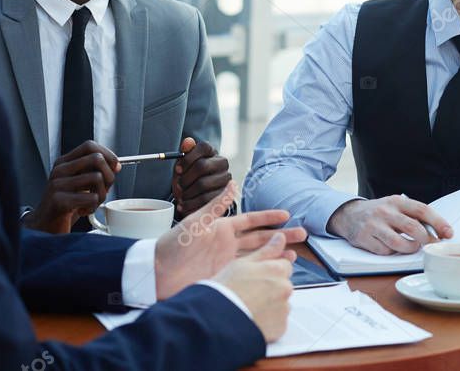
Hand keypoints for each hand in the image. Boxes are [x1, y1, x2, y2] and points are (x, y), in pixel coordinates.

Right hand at [23, 141, 119, 233]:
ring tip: (93, 203)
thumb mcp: (79, 183)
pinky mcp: (58, 200)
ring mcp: (57, 184)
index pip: (90, 145)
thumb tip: (115, 165)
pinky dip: (93, 207)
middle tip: (103, 189)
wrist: (44, 226)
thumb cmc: (65, 204)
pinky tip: (84, 210)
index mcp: (64, 162)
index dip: (108, 155)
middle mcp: (59, 170)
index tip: (114, 168)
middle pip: (97, 158)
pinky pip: (91, 197)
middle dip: (109, 176)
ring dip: (102, 195)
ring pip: (97, 178)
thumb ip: (94, 171)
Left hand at [155, 181, 306, 299]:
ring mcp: (227, 261)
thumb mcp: (196, 221)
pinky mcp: (224, 277)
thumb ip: (217, 204)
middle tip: (302, 234)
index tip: (287, 214)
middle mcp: (227, 244)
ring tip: (294, 256)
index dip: (269, 217)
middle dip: (282, 236)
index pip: (252, 220)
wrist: (157, 272)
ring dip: (276, 255)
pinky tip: (274, 273)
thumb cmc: (173, 244)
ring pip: (258, 256)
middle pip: (261, 238)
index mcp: (222, 228)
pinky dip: (263, 272)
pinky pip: (249, 273)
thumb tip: (233, 182)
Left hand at [172, 137, 230, 218]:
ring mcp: (225, 178)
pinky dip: (190, 204)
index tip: (177, 170)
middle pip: (201, 166)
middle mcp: (222, 163)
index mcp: (212, 152)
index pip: (203, 147)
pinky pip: (205, 199)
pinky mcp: (224, 195)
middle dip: (185, 178)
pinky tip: (184, 205)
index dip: (187, 158)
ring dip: (187, 193)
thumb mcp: (183, 166)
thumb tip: (187, 141)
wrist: (195, 198)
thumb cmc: (188, 178)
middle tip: (178, 186)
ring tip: (182, 197)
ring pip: (202, 184)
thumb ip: (184, 154)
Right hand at [212, 233, 294, 342]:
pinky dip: (269, 320)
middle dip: (271, 286)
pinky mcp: (280, 327)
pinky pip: (279, 321)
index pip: (284, 264)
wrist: (215, 320)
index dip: (269, 268)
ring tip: (248, 306)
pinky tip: (252, 317)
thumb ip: (266, 250)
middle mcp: (285, 288)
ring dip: (270, 303)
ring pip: (281, 302)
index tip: (257, 274)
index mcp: (277, 269)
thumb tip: (281, 237)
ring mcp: (283, 309)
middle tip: (249, 291)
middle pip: (283, 283)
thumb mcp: (242, 263)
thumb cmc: (225, 289)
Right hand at [326, 195, 452, 254]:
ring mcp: (374, 225)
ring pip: (399, 243)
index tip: (449, 233)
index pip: (422, 210)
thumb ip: (413, 216)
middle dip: (427, 240)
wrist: (349, 214)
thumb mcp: (396, 207)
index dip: (438, 222)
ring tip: (413, 247)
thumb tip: (439, 231)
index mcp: (397, 201)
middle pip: (413, 228)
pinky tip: (392, 247)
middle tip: (432, 245)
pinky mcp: (364, 237)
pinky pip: (385, 251)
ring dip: (410, 248)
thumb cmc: (380, 213)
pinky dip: (392, 252)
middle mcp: (385, 211)